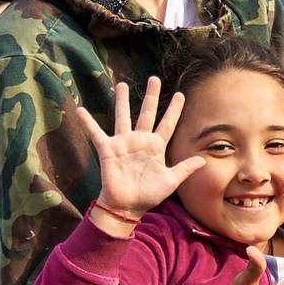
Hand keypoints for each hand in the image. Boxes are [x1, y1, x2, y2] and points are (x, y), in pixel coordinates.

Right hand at [73, 76, 203, 226]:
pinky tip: (79, 110)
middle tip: (155, 78)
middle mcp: (140, 141)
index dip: (174, 110)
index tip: (181, 95)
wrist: (127, 206)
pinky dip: (88, 122)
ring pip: (123, 117)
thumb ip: (185, 168)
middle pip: (147, 113)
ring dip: (123, 101)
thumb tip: (204, 160)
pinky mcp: (108, 150)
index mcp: (156, 147)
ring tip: (122, 84)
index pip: (168, 124)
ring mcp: (124, 143)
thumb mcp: (171, 181)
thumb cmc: (149, 194)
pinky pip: (96, 133)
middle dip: (152, 96)